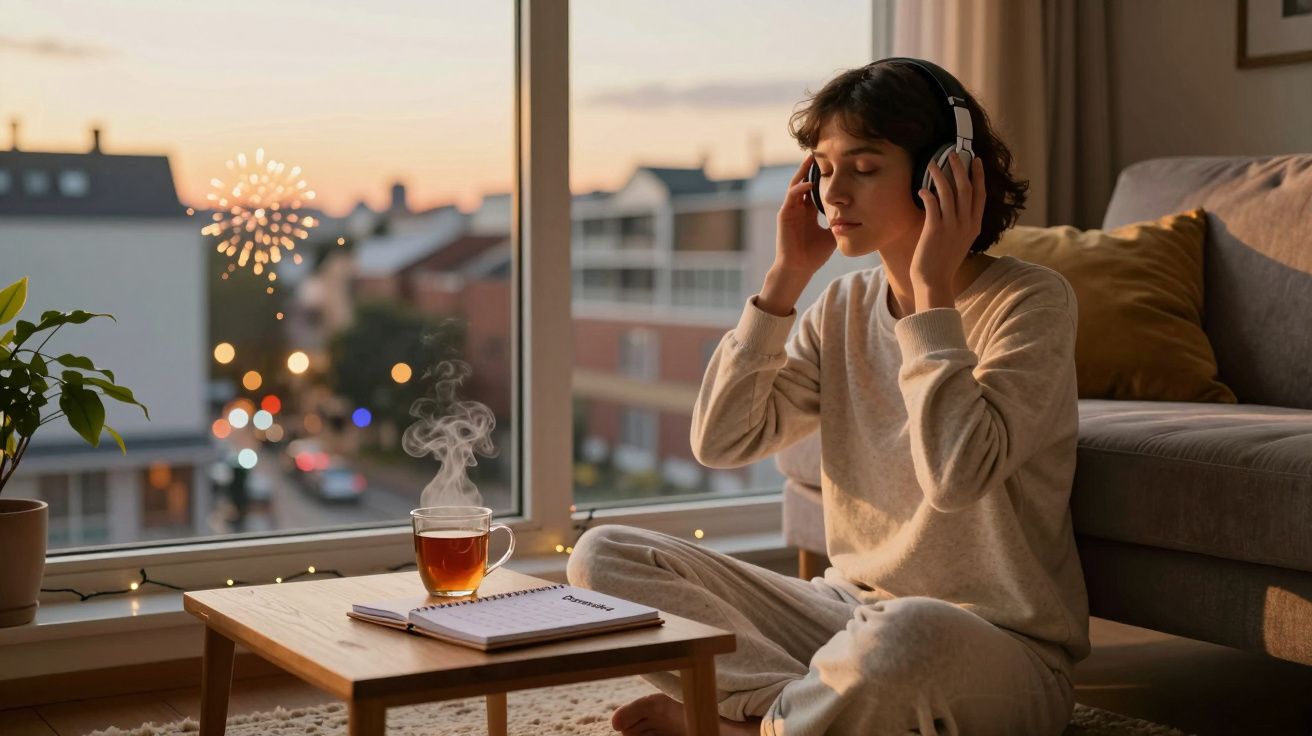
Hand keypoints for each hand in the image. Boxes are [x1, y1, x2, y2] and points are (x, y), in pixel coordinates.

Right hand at [775, 153, 836, 276]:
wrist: (799, 268)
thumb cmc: (814, 254)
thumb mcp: (833, 234)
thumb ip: (841, 222)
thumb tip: (860, 214)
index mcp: (809, 211)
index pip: (815, 187)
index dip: (823, 175)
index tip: (834, 162)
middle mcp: (799, 207)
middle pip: (804, 180)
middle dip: (811, 167)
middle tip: (821, 151)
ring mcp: (790, 210)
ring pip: (796, 184)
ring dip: (803, 171)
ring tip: (811, 158)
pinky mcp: (784, 215)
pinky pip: (791, 197)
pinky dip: (799, 188)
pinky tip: (810, 182)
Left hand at [910, 151, 985, 290]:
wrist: (935, 281)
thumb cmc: (943, 262)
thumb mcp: (959, 241)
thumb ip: (959, 223)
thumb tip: (950, 204)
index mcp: (974, 226)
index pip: (980, 195)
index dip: (978, 176)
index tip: (975, 160)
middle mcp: (966, 224)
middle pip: (966, 189)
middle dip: (959, 168)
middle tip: (952, 153)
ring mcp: (951, 226)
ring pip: (948, 193)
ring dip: (940, 175)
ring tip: (932, 163)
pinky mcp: (935, 230)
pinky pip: (932, 205)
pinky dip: (927, 194)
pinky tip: (921, 189)